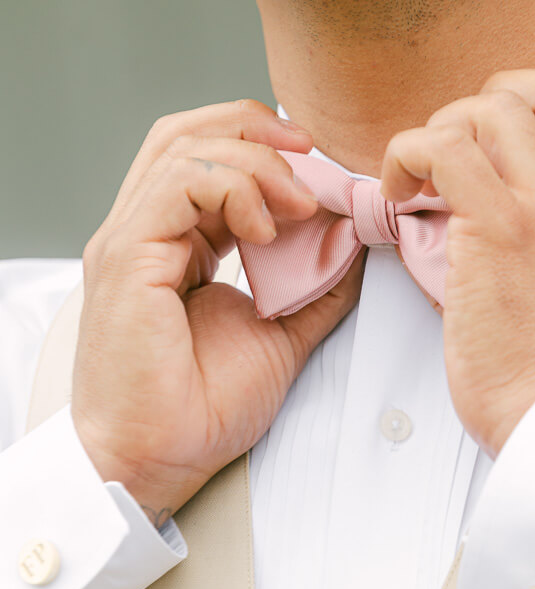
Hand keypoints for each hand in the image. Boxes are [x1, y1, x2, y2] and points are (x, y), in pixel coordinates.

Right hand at [72, 99, 364, 525]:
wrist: (159, 460)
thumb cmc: (200, 410)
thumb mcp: (281, 336)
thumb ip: (315, 287)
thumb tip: (354, 245)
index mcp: (173, 245)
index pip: (206, 158)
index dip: (264, 146)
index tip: (318, 170)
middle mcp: (145, 233)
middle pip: (188, 134)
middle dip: (256, 128)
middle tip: (311, 153)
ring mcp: (130, 241)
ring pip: (183, 147)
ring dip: (254, 161)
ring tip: (299, 202)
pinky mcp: (127, 257)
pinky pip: (177, 184)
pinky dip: (232, 187)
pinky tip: (265, 229)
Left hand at [380, 71, 534, 457]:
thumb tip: (527, 235)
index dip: (524, 115)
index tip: (485, 150)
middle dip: (485, 102)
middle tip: (450, 154)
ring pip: (493, 108)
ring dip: (440, 129)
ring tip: (415, 179)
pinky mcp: (498, 231)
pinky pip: (445, 149)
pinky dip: (407, 153)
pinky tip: (394, 192)